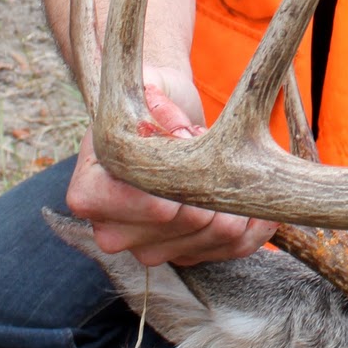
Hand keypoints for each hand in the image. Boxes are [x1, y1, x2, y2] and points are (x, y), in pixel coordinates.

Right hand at [65, 69, 275, 266]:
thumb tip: (181, 135)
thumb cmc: (146, 100)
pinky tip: (254, 194)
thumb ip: (157, 109)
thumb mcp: (145, 91)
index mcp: (90, 195)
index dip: (182, 175)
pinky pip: (238, 246)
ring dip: (233, 191)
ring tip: (217, 160)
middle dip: (212, 177)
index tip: (187, 135)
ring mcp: (152, 251)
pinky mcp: (187, 256)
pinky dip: (256, 220)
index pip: (152, 204)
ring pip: (220, 233)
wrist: (156, 117)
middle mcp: (114, 234)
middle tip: (204, 143)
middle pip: (190, 220)